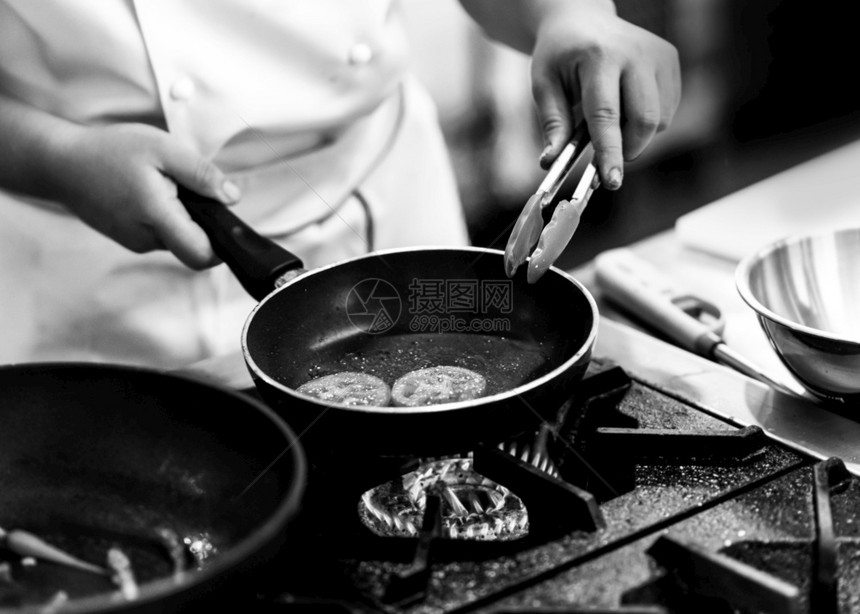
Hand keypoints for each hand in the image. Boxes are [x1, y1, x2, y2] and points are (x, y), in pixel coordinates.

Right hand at [52, 123, 239, 268]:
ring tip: (165, 186)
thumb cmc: (109, 151)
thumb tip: (232, 197)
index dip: (222, 245)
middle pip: (193, 247)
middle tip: (189, 190)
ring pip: (177, 240)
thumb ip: (201, 174)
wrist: (61, 163)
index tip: (224, 221)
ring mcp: (135, 242)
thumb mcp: (163, 148)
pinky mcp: (128, 239)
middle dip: (202, 224)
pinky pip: (159, 235)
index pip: (201, 255)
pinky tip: (150, 193)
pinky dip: (164, 218)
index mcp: (157, 217)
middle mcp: (146, 239)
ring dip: (182, 218)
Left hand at [531, 3, 680, 188]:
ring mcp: (659, 56)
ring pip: (659, 121)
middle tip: (605, 159)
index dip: (610, 152)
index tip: (611, 181)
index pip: (607, 115)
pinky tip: (626, 105)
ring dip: (635, 135)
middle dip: (627, 150)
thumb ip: (552, 124)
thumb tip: (550, 162)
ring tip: (610, 120)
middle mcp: (636, 54)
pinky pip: (667, 110)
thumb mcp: (544, 85)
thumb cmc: (559, 55)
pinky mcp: (671, 61)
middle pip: (644, 121)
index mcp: (599, 58)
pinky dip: (647, 121)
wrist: (583, 18)